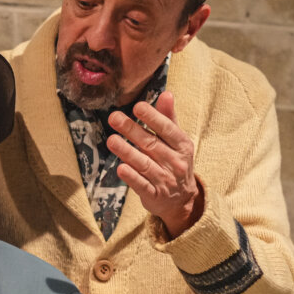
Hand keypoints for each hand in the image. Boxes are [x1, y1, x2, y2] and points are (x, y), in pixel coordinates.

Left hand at [106, 91, 203, 237]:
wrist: (182, 200)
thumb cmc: (175, 162)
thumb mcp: (177, 141)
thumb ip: (169, 119)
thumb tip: (166, 94)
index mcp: (182, 145)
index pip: (167, 129)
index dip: (153, 118)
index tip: (138, 107)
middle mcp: (175, 162)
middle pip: (151, 144)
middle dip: (132, 130)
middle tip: (114, 118)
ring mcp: (165, 180)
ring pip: (144, 164)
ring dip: (127, 152)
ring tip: (111, 140)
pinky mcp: (154, 195)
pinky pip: (142, 185)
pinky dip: (131, 177)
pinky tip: (120, 168)